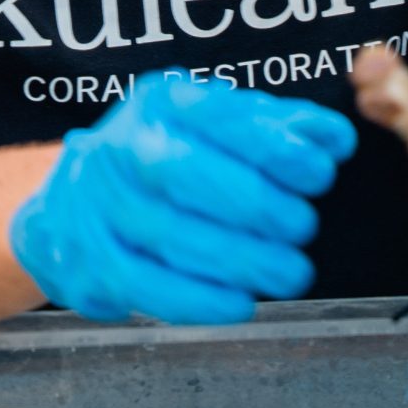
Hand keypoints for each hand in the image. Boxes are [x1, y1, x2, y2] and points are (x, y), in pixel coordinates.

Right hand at [8, 74, 356, 324]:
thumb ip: (276, 129)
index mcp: (160, 104)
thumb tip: (334, 137)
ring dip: (239, 259)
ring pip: (169, 234)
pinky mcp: (91, 262)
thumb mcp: (215, 127)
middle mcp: (120, 148)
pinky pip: (146, 285)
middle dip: (255, 203)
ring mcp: (99, 207)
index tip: (319, 170)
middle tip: (303, 226)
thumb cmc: (165, 159)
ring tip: (291, 273)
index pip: (214, 116)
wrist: (73, 204)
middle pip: (183, 173)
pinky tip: (241, 303)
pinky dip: (198, 300)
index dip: (271, 144)